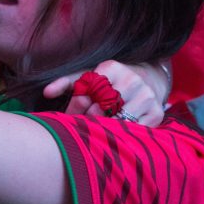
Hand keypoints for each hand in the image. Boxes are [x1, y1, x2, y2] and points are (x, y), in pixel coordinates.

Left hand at [42, 60, 166, 126]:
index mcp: (111, 67)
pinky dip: (123, 136)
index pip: (87, 93)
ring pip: (118, 122)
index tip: (72, 115)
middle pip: (101, 110)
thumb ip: (67, 83)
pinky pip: (135, 131)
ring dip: (105, 130)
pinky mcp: (157, 113)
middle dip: (89, 121)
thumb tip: (46, 93)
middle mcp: (132, 79)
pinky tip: (117, 135)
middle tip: (84, 126)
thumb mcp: (89, 77)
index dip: (77, 108)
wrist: (149, 79)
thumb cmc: (111, 82)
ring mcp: (147, 96)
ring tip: (99, 131)